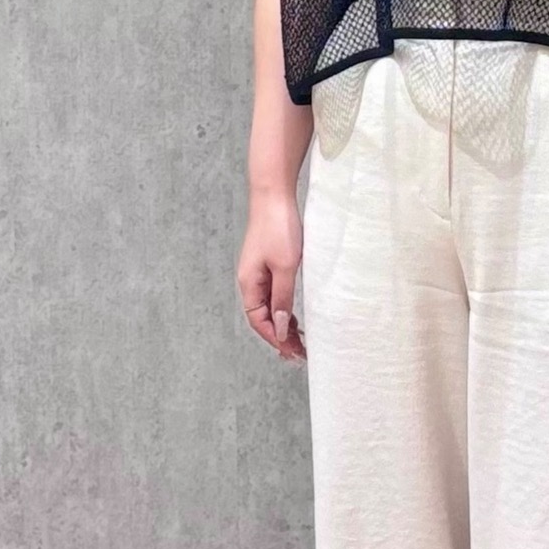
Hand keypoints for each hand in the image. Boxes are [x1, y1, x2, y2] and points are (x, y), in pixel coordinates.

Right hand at [237, 188, 306, 360]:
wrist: (274, 194)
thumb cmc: (278, 227)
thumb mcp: (285, 267)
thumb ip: (283, 298)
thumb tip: (281, 328)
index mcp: (249, 283)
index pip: (259, 321)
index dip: (276, 339)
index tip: (293, 352)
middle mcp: (250, 280)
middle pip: (263, 317)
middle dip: (280, 336)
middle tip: (299, 353)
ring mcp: (258, 272)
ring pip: (269, 307)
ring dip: (283, 323)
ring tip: (299, 340)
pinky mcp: (268, 262)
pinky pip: (273, 293)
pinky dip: (284, 307)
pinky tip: (295, 314)